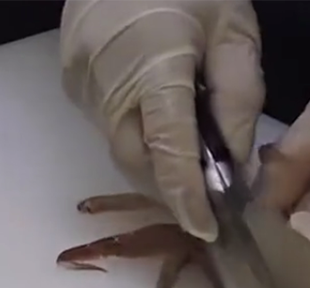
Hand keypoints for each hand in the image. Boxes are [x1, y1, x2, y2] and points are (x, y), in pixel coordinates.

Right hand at [60, 0, 264, 240]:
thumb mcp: (234, 34)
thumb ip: (238, 102)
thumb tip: (236, 164)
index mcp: (154, 66)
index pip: (169, 150)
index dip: (188, 197)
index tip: (207, 230)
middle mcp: (107, 83)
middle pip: (138, 162)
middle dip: (173, 190)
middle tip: (207, 200)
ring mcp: (81, 83)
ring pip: (121, 150)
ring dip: (157, 168)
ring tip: (191, 169)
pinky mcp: (72, 81)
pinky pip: (110, 129)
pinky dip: (141, 143)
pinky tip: (165, 135)